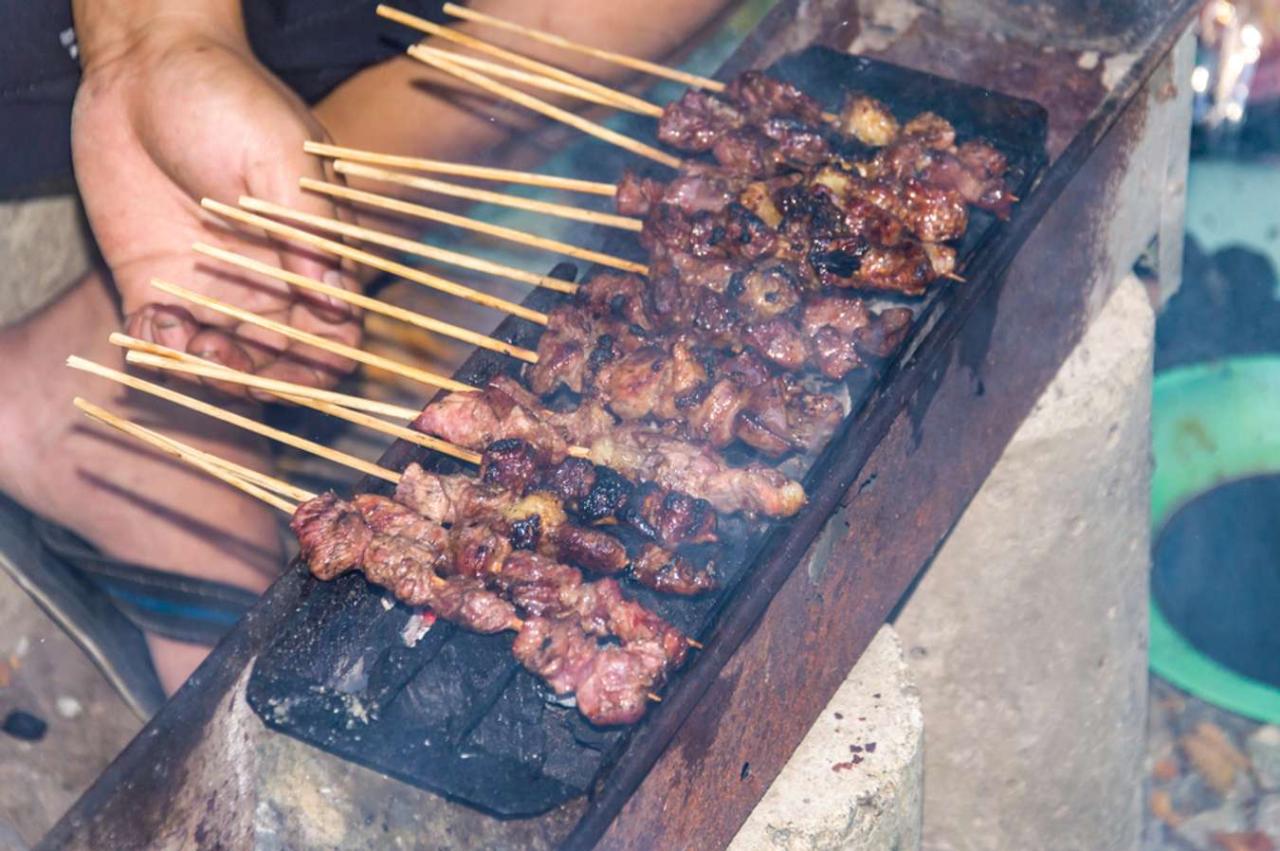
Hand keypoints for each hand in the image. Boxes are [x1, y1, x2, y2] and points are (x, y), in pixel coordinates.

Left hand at [71, 16, 359, 391]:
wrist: (143, 70)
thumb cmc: (229, 102)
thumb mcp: (283, 160)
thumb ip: (312, 234)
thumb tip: (340, 304)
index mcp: (316, 259)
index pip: (337, 336)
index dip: (325, 363)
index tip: (299, 360)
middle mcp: (271, 284)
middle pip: (282, 364)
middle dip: (260, 379)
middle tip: (226, 359)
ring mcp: (214, 289)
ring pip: (224, 366)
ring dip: (209, 374)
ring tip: (188, 344)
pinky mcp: (158, 286)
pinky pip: (164, 342)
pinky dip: (160, 351)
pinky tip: (156, 324)